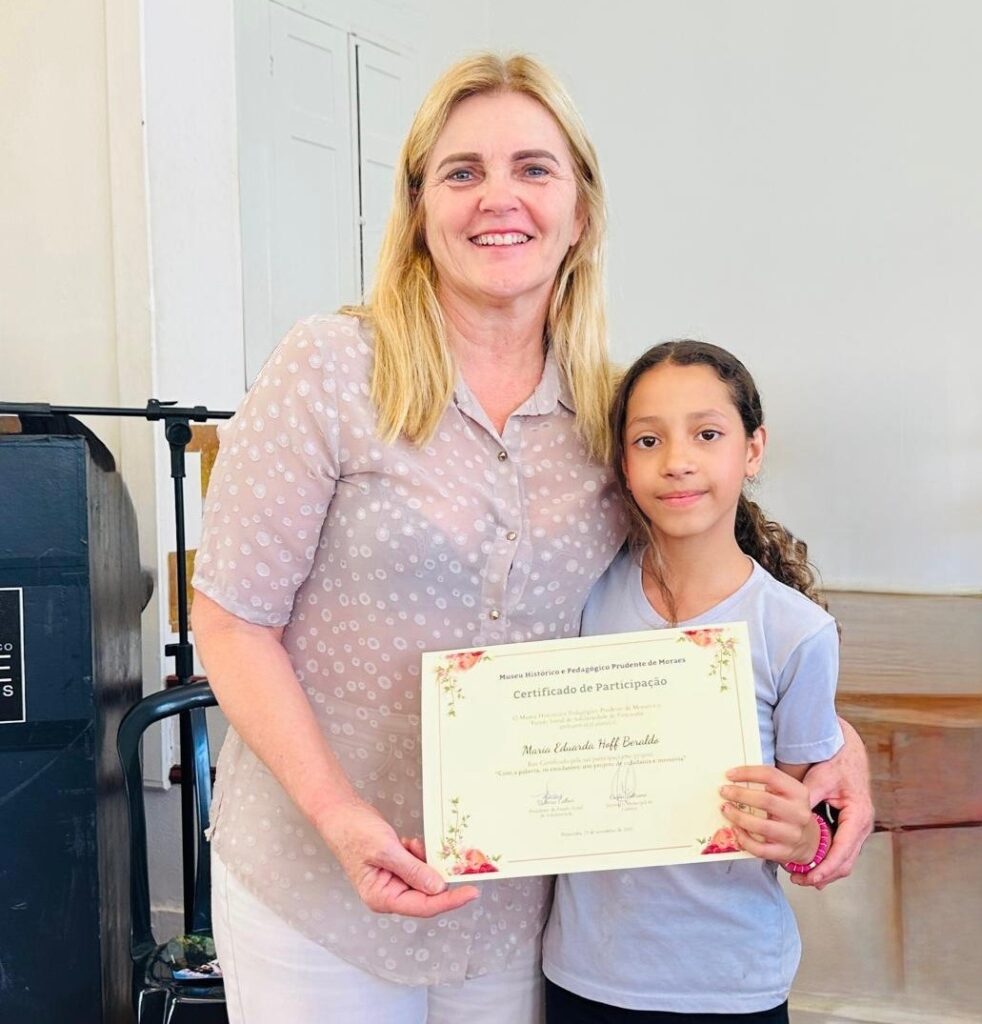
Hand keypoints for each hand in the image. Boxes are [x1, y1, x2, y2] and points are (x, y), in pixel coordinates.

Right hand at [318, 798, 478, 916]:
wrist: (340, 812)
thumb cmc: (354, 832)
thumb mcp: (386, 850)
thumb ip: (413, 871)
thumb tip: (439, 888)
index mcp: (381, 897)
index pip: (423, 906)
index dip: (449, 900)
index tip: (472, 892)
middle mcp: (388, 893)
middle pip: (425, 894)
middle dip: (438, 876)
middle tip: (453, 859)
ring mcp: (391, 880)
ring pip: (423, 878)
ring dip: (426, 862)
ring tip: (415, 845)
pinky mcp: (395, 866)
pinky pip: (416, 865)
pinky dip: (419, 854)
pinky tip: (410, 842)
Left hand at [720, 766, 817, 863]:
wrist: (809, 840)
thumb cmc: (790, 811)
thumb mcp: (787, 794)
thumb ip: (768, 785)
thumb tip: (735, 778)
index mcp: (798, 792)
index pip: (771, 776)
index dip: (748, 773)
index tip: (729, 774)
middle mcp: (799, 813)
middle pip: (765, 800)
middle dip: (740, 795)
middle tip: (724, 791)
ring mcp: (792, 835)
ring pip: (761, 826)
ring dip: (738, 816)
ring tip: (726, 809)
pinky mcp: (784, 852)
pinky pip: (759, 848)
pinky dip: (744, 839)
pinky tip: (735, 830)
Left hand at [791, 718, 873, 888]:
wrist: (849, 753)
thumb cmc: (836, 764)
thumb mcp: (820, 779)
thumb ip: (806, 796)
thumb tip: (787, 812)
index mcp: (858, 815)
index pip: (844, 849)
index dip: (828, 866)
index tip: (813, 877)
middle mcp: (862, 826)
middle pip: (847, 861)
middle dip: (826, 874)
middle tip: (803, 881)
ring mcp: (858, 829)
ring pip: (845, 859)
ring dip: (827, 871)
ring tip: (804, 879)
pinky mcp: (850, 828)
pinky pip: (842, 851)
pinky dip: (829, 861)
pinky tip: (813, 866)